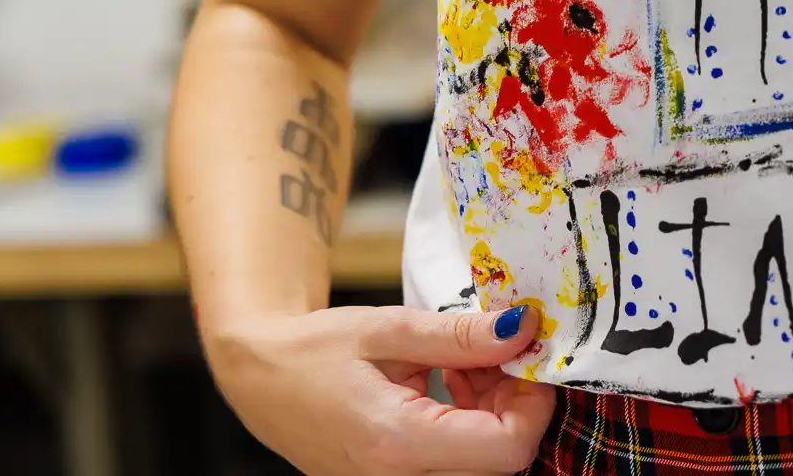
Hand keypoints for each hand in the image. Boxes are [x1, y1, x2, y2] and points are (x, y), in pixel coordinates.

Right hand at [205, 303, 554, 475]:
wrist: (258, 378)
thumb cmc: (313, 349)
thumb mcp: (389, 329)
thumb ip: (459, 335)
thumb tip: (523, 329)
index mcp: (397, 442)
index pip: (506, 448)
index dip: (534, 403)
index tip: (528, 357)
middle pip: (499, 459)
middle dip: (513, 403)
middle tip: (494, 353)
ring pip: (480, 463)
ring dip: (492, 413)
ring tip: (464, 364)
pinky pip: (455, 464)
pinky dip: (468, 425)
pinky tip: (449, 385)